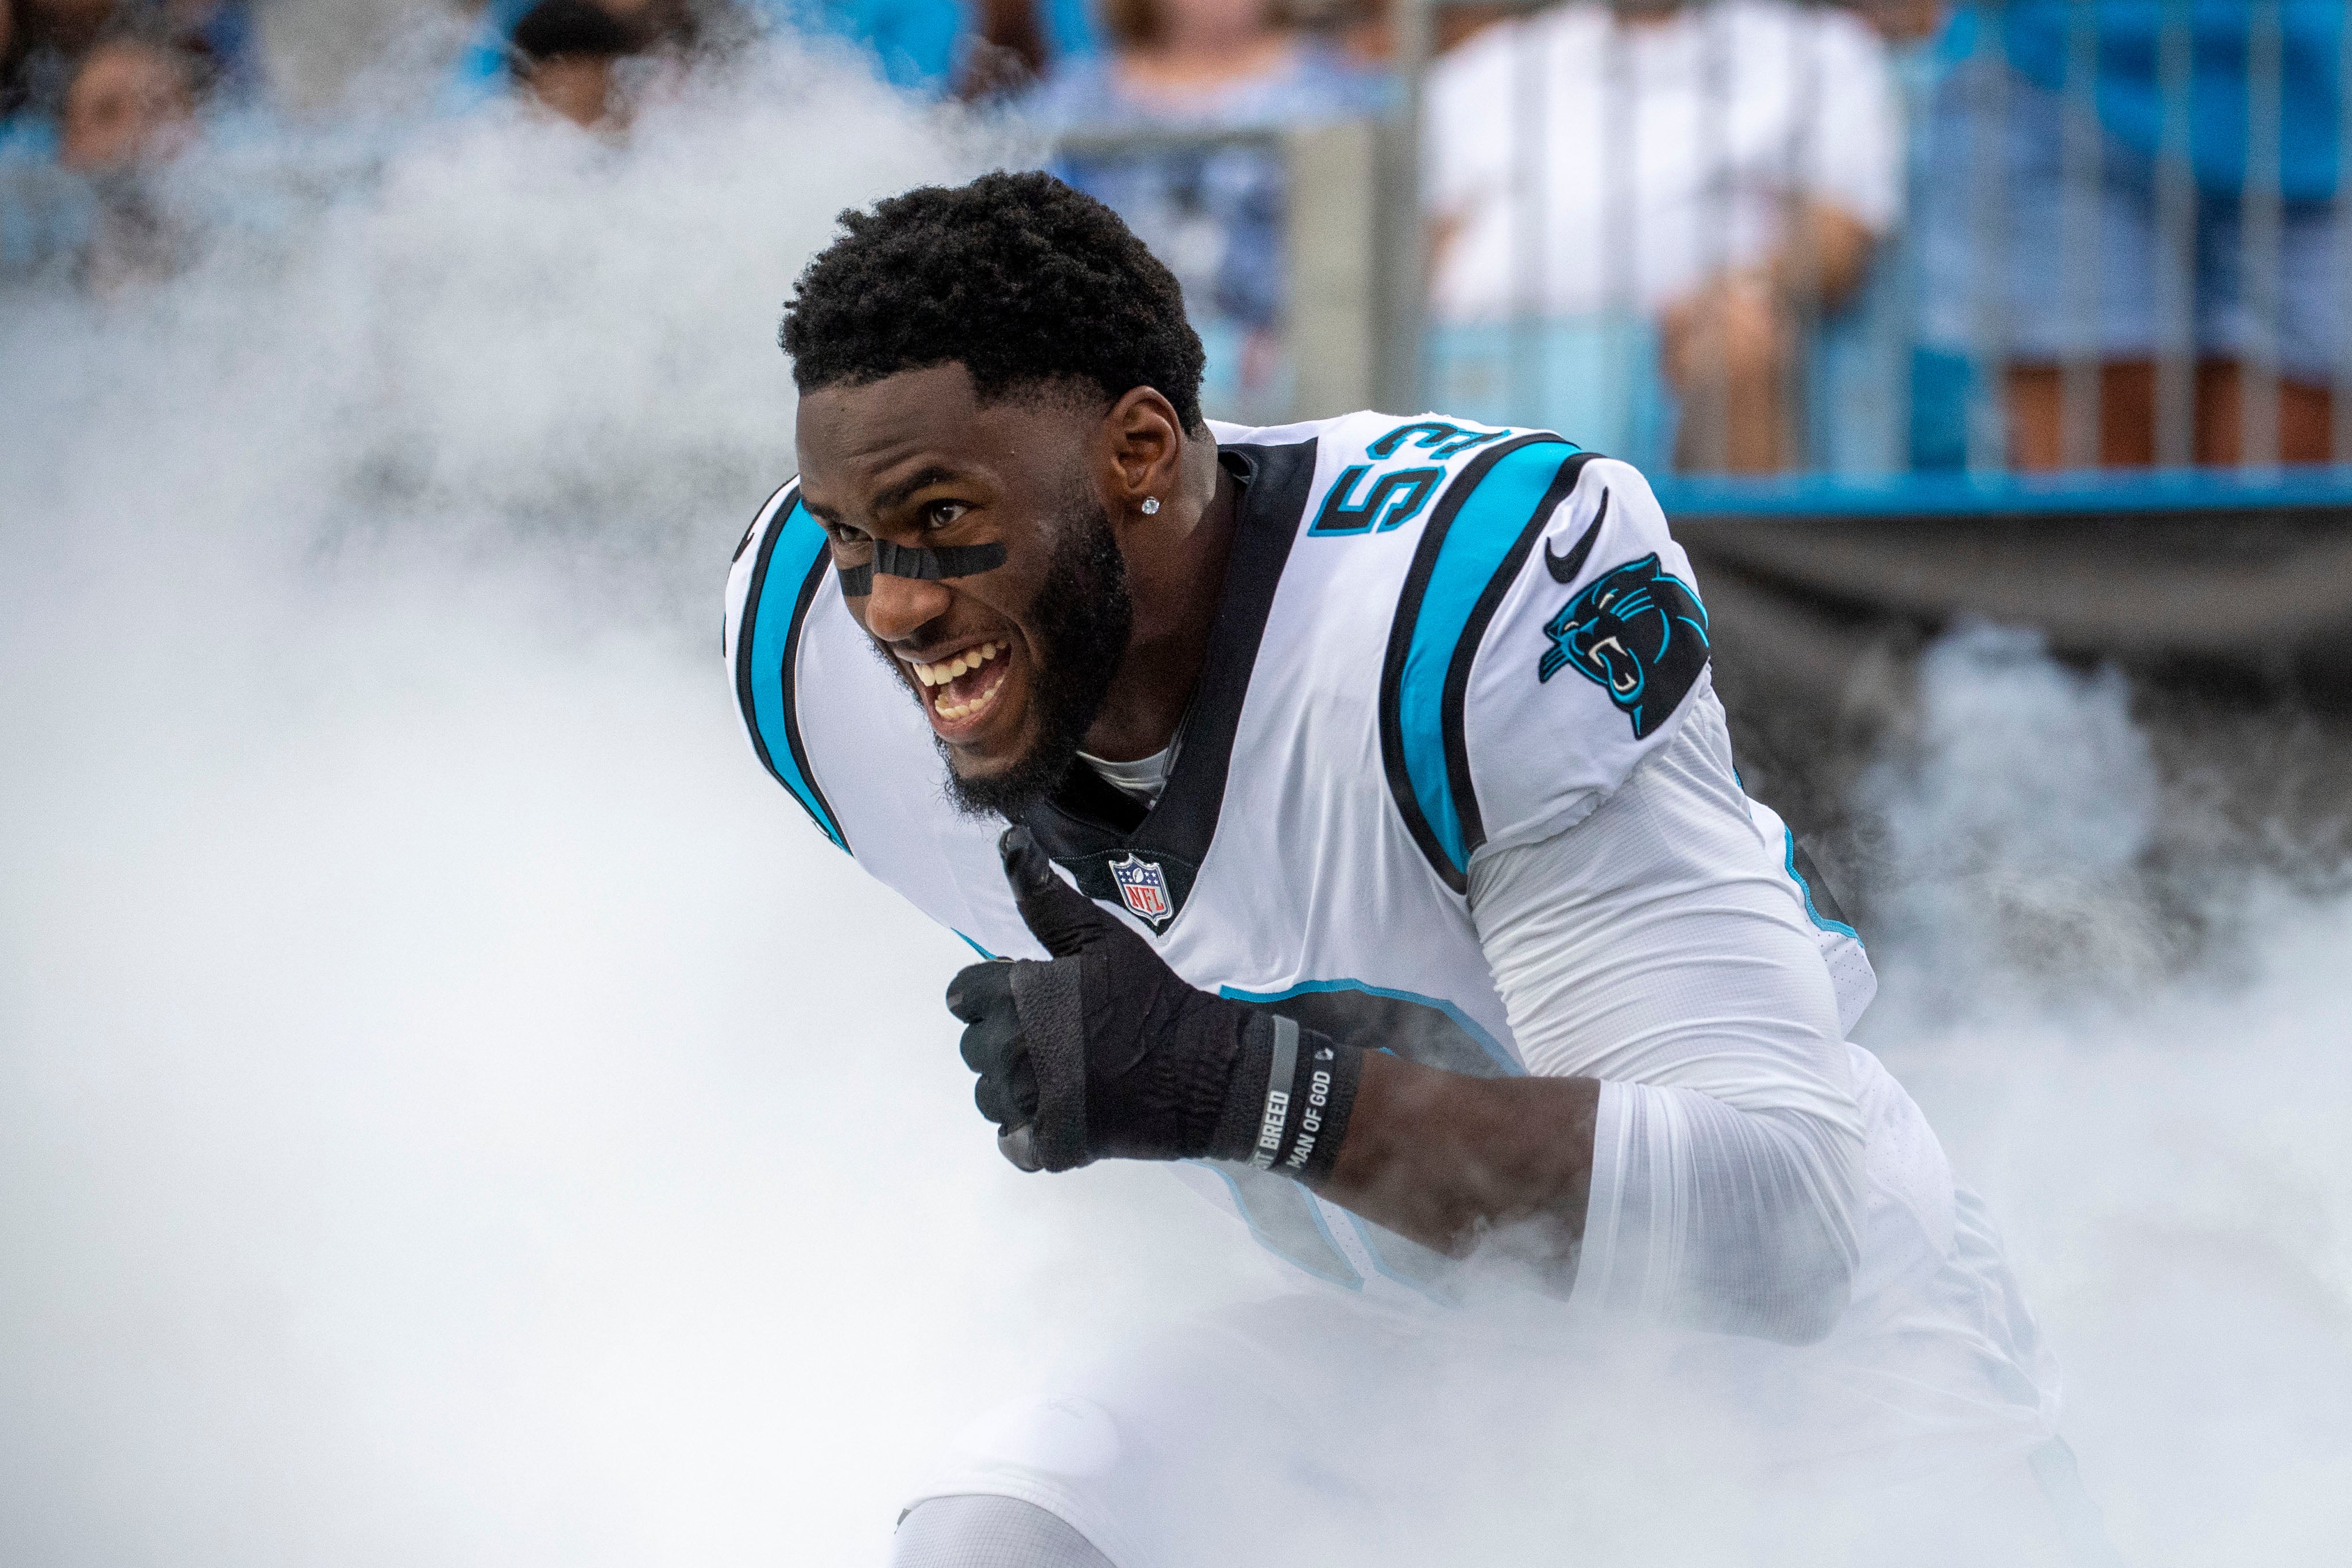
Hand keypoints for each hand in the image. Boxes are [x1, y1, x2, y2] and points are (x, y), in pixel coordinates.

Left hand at [943, 827, 1361, 1179]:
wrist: (1207, 1069)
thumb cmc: (1152, 997)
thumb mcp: (1100, 937)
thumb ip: (1043, 896)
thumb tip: (1007, 838)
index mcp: (1020, 993)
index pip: (961, 996)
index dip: (990, 996)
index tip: (1028, 1002)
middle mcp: (1015, 1048)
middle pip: (974, 1048)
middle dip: (1005, 1041)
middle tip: (1057, 1040)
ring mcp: (1032, 1102)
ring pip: (989, 1097)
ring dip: (1016, 1089)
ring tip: (1061, 1078)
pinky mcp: (1052, 1144)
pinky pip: (1013, 1144)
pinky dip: (1031, 1135)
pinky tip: (1062, 1114)